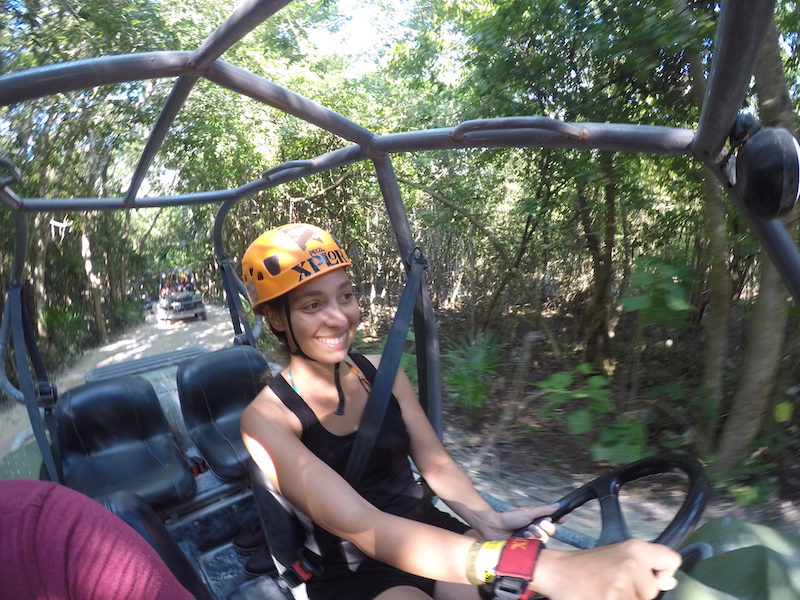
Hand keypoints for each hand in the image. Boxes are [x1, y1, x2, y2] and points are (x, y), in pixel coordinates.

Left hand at [476, 503, 558, 542]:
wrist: (494, 528)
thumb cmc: (510, 518)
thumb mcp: (528, 513)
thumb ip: (543, 510)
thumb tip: (557, 505)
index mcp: (536, 520)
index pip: (551, 521)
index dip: (557, 521)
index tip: (562, 520)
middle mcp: (535, 529)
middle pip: (549, 531)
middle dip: (544, 528)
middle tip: (536, 524)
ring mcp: (530, 539)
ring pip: (543, 539)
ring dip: (535, 534)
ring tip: (526, 532)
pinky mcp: (526, 548)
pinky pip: (535, 546)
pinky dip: (530, 541)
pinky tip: (523, 538)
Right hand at [533, 539, 680, 599]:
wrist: (558, 571)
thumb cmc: (588, 566)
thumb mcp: (619, 556)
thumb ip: (646, 568)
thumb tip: (671, 582)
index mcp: (636, 548)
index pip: (671, 560)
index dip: (665, 572)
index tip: (652, 577)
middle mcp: (632, 564)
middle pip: (653, 590)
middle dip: (637, 592)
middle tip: (614, 583)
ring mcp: (622, 584)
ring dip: (625, 599)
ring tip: (607, 592)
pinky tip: (602, 597)